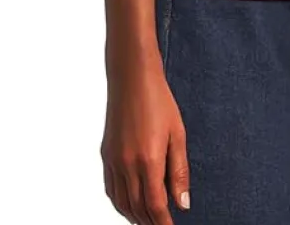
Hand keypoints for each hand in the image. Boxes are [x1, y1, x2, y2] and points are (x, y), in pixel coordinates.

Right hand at [101, 52, 190, 222]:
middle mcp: (127, 164)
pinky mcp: (106, 154)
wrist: (132, 78)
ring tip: (148, 221)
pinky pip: (110, 188)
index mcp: (148, 160)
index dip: (163, 223)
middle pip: (137, 208)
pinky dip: (120, 203)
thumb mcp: (177, 134)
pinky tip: (129, 204)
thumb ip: (179, 171)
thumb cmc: (159, 101)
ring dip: (134, 216)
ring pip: (121, 202)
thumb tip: (183, 203)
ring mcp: (113, 160)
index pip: (155, 205)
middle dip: (150, 222)